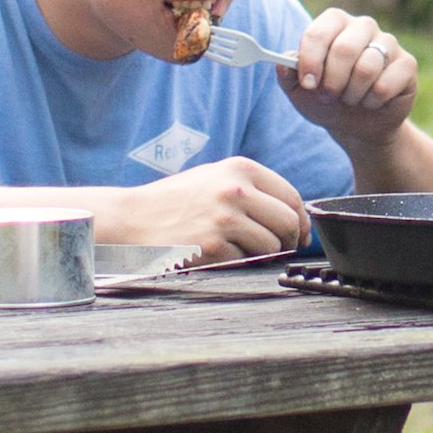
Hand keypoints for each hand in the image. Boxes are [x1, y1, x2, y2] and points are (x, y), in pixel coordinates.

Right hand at [90, 156, 309, 263]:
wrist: (131, 218)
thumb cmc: (175, 201)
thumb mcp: (214, 177)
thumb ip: (252, 188)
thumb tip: (294, 215)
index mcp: (240, 169)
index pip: (291, 197)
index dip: (301, 221)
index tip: (300, 235)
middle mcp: (235, 190)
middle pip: (288, 222)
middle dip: (289, 241)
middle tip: (280, 250)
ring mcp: (224, 218)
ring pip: (271, 246)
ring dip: (262, 255)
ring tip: (239, 249)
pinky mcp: (212, 246)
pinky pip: (244, 262)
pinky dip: (236, 263)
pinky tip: (216, 253)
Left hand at [284, 10, 420, 153]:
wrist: (357, 124)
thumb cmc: (327, 100)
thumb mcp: (300, 92)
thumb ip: (288, 75)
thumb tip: (282, 62)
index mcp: (334, 24)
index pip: (319, 32)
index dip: (310, 60)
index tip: (307, 84)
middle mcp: (363, 26)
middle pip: (344, 48)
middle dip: (332, 81)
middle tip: (328, 97)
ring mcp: (388, 43)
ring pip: (366, 69)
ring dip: (352, 94)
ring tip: (351, 99)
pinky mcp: (407, 63)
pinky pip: (385, 84)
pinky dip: (372, 101)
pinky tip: (371, 101)